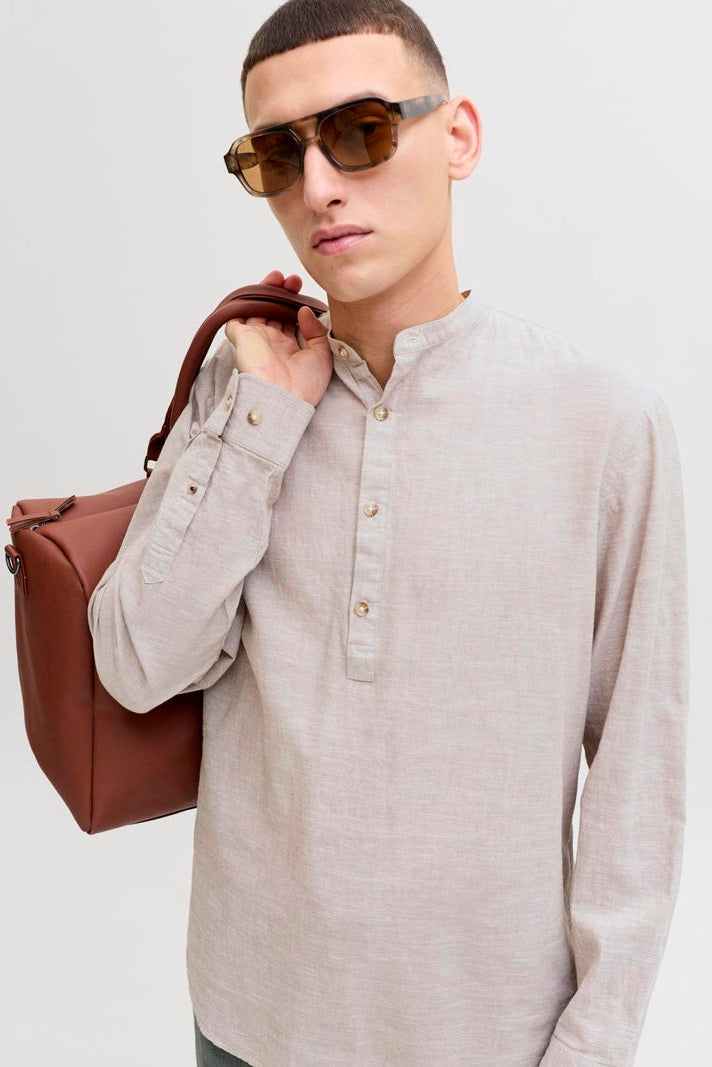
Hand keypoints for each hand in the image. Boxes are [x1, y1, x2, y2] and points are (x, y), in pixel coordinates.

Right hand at [224, 270, 332, 407]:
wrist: (283, 400)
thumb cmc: (304, 386)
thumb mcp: (323, 356)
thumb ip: (317, 331)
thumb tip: (304, 311)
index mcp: (289, 349)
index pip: (289, 320)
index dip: (295, 304)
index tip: (304, 291)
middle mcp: (271, 343)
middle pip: (273, 311)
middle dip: (282, 293)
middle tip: (293, 280)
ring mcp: (255, 339)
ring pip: (256, 308)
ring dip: (265, 291)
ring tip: (278, 277)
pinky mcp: (241, 337)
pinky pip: (236, 315)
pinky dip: (242, 301)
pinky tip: (258, 289)